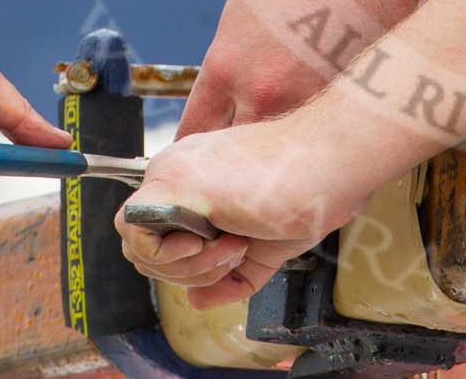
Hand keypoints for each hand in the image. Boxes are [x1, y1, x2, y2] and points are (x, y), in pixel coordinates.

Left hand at [118, 97, 405, 308]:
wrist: (328, 163)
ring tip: (233, 245)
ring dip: (188, 267)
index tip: (237, 252)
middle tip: (234, 253)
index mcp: (195, 184)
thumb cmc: (307, 192)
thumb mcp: (265, 246)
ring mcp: (170, 176)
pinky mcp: (170, 183)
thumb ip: (230, 275)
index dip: (191, 265)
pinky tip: (212, 244)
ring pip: (138, 248)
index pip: (161, 238)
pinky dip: (169, 256)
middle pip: (144, 248)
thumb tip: (198, 301)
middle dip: (188, 272)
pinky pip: (137, 235)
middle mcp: (177, 174)